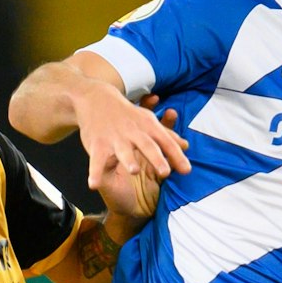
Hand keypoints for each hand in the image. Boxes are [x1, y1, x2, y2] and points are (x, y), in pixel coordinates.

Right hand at [94, 106, 179, 220]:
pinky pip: (96, 161)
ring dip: (128, 159)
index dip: (176, 155)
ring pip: (123, 150)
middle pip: (147, 146)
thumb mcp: (148, 122)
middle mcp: (133, 132)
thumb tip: (185, 146)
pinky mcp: (98, 145)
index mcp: (148, 126)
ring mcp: (115, 138)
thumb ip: (166, 136)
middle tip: (165, 171)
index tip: (186, 170)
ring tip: (134, 170)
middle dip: (156, 158)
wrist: (95, 98)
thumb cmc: (126, 115)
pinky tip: (94, 184)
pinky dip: (94, 172)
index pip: (166, 142)